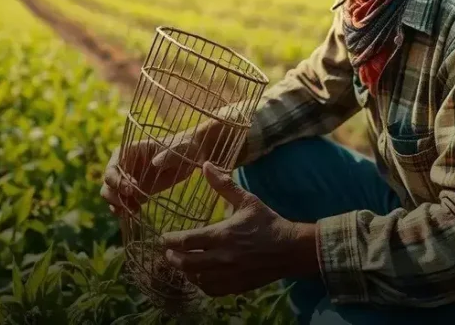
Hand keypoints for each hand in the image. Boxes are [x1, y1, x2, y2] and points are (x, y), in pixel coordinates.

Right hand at [100, 132, 200, 216]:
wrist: (189, 157)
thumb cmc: (182, 148)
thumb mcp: (178, 149)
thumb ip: (167, 155)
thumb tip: (155, 162)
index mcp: (130, 151)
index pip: (113, 166)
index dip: (117, 179)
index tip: (131, 189)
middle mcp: (124, 165)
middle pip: (108, 182)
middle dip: (114, 194)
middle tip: (131, 201)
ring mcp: (127, 179)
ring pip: (111, 194)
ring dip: (118, 204)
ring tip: (133, 211)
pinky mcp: (134, 191)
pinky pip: (121, 202)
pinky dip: (124, 210)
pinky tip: (134, 213)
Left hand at [161, 162, 319, 296]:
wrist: (290, 249)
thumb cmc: (267, 223)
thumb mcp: (247, 200)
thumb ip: (224, 185)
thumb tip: (206, 165)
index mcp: (222, 235)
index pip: (186, 241)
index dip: (170, 241)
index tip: (164, 238)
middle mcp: (222, 258)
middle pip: (186, 263)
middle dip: (172, 258)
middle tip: (168, 252)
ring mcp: (229, 274)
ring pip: (197, 279)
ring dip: (186, 271)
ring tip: (182, 263)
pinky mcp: (236, 285)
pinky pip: (211, 290)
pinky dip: (201, 284)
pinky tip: (200, 276)